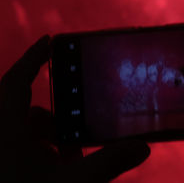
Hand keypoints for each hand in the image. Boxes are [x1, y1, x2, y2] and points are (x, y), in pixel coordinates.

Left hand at [0, 36, 149, 182]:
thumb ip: (108, 163)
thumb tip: (144, 146)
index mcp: (5, 128)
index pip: (18, 79)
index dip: (34, 58)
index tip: (51, 40)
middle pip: (24, 109)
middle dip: (55, 113)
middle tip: (78, 118)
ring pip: (20, 134)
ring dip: (48, 140)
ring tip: (71, 156)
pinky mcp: (2, 168)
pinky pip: (17, 152)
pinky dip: (38, 155)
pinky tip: (59, 169)